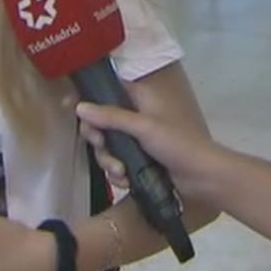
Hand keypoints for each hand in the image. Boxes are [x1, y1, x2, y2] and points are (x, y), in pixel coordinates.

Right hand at [73, 91, 223, 200]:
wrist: (202, 178)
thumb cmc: (178, 144)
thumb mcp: (144, 127)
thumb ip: (111, 117)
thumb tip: (79, 107)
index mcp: (140, 99)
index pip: (107, 90)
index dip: (88, 97)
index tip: (68, 106)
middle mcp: (135, 117)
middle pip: (100, 122)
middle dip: (98, 138)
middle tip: (101, 145)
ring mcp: (136, 141)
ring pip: (106, 146)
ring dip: (109, 161)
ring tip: (121, 171)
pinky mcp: (137, 162)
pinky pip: (115, 163)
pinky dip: (118, 173)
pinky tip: (125, 181)